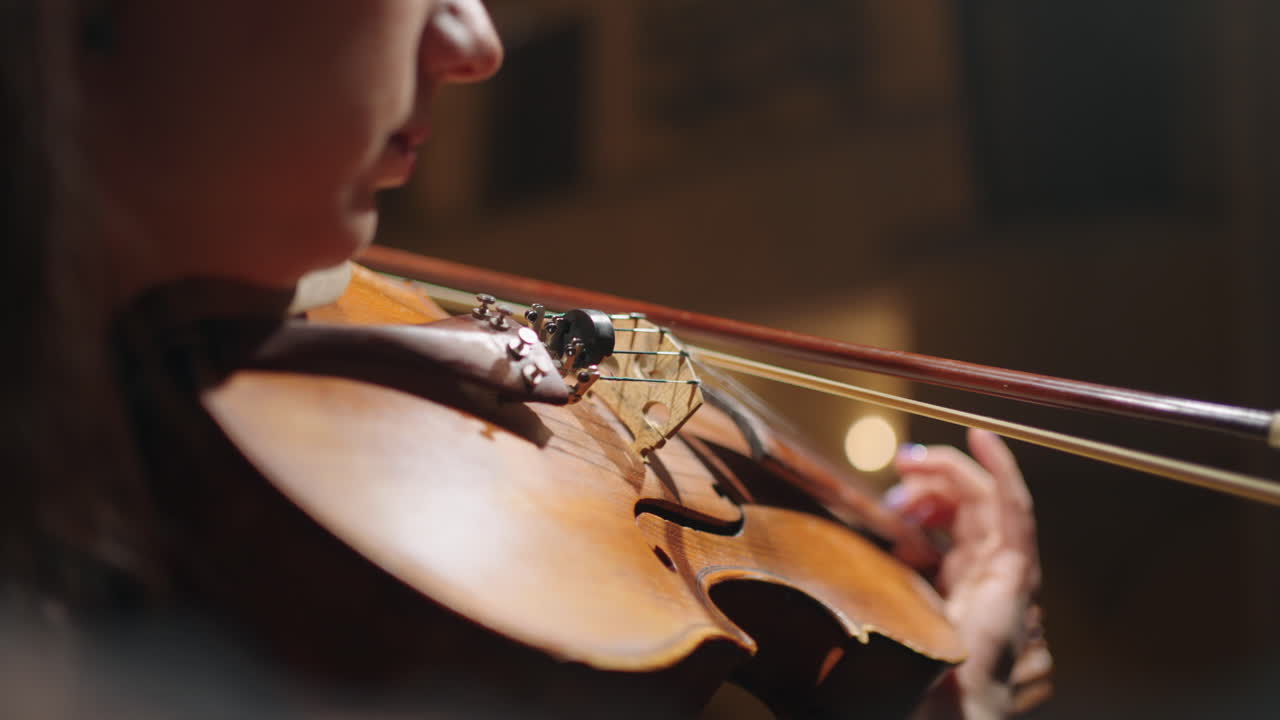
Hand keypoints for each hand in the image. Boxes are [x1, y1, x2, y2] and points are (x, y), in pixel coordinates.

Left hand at [885, 429, 1051, 718]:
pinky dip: (999, 468)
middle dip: (932, 474)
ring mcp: (1004, 565)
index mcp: (963, 574)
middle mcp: (987, 566)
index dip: (927, 488)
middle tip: (899, 464)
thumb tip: (862, 524)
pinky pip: (1012, 508)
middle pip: (967, 500)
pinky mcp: (1014, 567)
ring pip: (983, 497)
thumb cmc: (919, 655)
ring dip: (947, 470)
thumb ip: (889, 560)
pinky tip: (981, 437)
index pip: (952, 514)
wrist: (947, 695)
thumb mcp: (895, 591)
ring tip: (910, 464)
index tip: (896, 475)